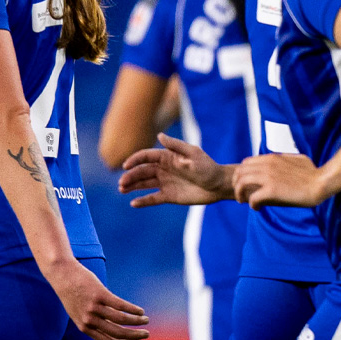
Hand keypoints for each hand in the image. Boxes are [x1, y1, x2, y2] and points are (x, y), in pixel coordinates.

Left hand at [43, 257, 148, 339]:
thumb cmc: (72, 293)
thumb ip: (92, 321)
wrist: (62, 275)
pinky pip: (121, 305)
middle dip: (134, 336)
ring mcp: (94, 308)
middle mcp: (89, 320)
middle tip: (146, 334)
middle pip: (117, 333)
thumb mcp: (78, 312)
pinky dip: (133, 309)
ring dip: (137, 321)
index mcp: (84, 327)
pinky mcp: (100, 294)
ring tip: (145, 319)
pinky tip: (140, 310)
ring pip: (121, 319)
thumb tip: (112, 327)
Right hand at [118, 134, 233, 206]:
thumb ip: (176, 146)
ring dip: (132, 186)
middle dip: (130, 176)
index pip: (146, 156)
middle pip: (142, 171)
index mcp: (167, 157)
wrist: (219, 185)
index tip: (125, 166)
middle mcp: (163, 169)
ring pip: (143, 184)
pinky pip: (153, 198)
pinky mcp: (169, 196)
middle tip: (122, 184)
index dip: (135, 160)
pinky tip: (133, 203)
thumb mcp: (193, 154)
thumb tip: (160, 135)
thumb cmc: (208, 167)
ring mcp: (165, 183)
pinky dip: (143, 201)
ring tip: (122, 190)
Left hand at [234, 154, 325, 207]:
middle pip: (239, 172)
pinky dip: (252, 204)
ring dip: (240, 194)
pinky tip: (257, 208)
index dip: (242, 174)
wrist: (321, 183)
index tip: (245, 184)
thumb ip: (284, 159)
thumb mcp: (296, 159)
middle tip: (240, 195)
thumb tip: (281, 162)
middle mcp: (267, 165)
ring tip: (243, 202)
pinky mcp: (272, 190)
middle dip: (236, 184)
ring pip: (241, 183)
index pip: (246, 163)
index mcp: (272, 158)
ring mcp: (268, 177)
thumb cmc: (313, 173)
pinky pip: (253, 198)